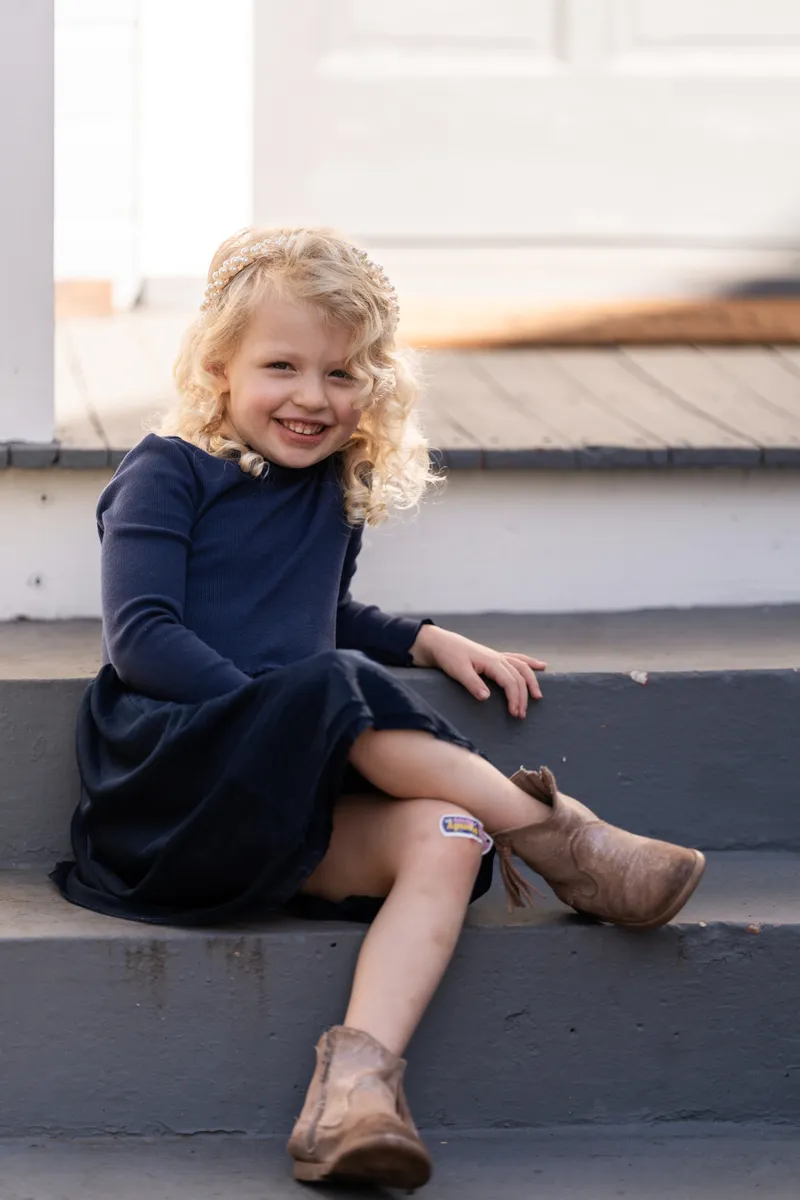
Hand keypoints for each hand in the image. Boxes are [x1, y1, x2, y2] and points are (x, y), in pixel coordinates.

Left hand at [409, 625, 546, 718]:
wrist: (439, 643)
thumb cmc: (448, 656)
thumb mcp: (457, 671)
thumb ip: (472, 683)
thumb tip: (486, 697)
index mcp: (491, 661)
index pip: (511, 682)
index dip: (515, 698)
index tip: (514, 714)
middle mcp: (498, 658)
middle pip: (519, 677)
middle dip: (523, 696)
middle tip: (521, 715)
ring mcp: (497, 656)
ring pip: (522, 667)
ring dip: (531, 681)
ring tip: (538, 696)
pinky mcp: (494, 657)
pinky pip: (517, 659)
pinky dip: (529, 663)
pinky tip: (541, 666)